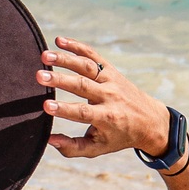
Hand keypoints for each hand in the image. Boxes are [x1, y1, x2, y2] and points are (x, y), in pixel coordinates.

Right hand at [37, 38, 172, 158]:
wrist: (149, 120)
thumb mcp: (98, 148)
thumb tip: (49, 140)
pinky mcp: (110, 69)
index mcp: (107, 117)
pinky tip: (59, 40)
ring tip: (44, 55)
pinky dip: (77, 46)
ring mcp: (110, 80)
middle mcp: (110, 96)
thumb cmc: (118, 136)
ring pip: (86, 66)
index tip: (45, 105)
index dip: (64, 109)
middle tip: (39, 76)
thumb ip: (73, 148)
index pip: (83, 112)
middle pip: (83, 85)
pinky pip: (93, 55)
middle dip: (60, 80)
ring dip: (65, 59)